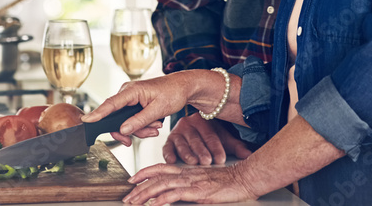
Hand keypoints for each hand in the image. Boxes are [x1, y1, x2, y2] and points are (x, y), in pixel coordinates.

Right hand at [82, 74, 192, 144]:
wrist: (183, 88)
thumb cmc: (173, 93)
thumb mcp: (158, 110)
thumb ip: (139, 121)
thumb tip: (122, 130)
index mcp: (132, 90)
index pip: (111, 104)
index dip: (98, 113)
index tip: (86, 121)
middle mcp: (127, 93)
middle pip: (116, 117)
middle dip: (130, 130)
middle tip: (145, 135)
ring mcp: (130, 98)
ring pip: (124, 121)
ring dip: (139, 129)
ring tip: (156, 128)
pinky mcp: (133, 104)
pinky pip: (130, 119)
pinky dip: (141, 125)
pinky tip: (153, 125)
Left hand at [123, 163, 258, 204]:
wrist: (244, 178)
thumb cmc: (228, 182)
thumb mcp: (205, 182)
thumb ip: (190, 186)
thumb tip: (174, 195)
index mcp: (187, 170)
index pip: (161, 168)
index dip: (144, 172)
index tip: (132, 180)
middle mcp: (186, 174)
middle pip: (157, 177)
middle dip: (139, 187)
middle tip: (127, 197)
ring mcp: (191, 182)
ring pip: (162, 185)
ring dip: (145, 194)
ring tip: (134, 202)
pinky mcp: (198, 191)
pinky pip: (175, 194)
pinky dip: (162, 199)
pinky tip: (154, 204)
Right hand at [162, 113, 252, 164]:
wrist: (194, 132)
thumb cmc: (211, 137)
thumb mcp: (224, 140)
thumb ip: (236, 147)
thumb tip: (249, 155)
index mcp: (203, 120)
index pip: (211, 134)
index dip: (216, 147)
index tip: (221, 159)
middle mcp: (188, 123)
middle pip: (196, 139)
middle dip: (202, 151)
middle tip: (207, 161)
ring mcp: (177, 132)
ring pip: (182, 143)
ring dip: (187, 154)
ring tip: (193, 162)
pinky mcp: (168, 141)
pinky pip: (167, 147)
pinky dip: (168, 154)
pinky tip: (172, 161)